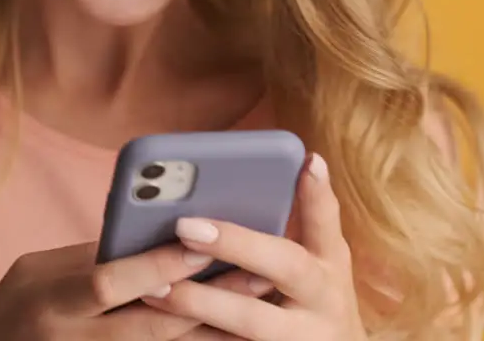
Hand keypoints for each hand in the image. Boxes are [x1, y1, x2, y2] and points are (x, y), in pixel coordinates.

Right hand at [0, 239, 274, 340]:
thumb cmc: (10, 313)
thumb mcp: (36, 276)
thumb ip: (92, 259)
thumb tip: (155, 238)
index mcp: (46, 297)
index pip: (108, 280)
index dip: (159, 264)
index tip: (207, 244)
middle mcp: (67, 336)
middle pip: (147, 327)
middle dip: (204, 302)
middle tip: (255, 280)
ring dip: (208, 335)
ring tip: (255, 314)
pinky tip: (221, 338)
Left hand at [142, 153, 367, 340]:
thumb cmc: (316, 300)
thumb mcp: (321, 262)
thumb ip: (307, 220)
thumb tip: (302, 161)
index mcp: (330, 265)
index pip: (326, 222)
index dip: (317, 194)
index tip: (305, 160)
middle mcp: (322, 300)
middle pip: (286, 266)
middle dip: (237, 244)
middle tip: (186, 227)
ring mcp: (298, 337)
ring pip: (251, 320)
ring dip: (200, 303)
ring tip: (153, 284)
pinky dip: (193, 336)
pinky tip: (157, 318)